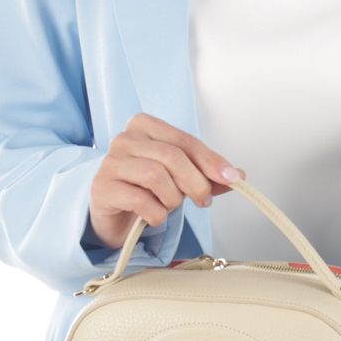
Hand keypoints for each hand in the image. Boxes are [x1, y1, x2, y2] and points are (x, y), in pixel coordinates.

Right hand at [88, 113, 242, 249]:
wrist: (111, 211)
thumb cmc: (144, 188)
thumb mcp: (178, 177)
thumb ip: (206, 174)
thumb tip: (237, 176)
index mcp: (144, 126)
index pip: (184, 140)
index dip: (210, 160)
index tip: (230, 178)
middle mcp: (124, 139)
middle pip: (172, 157)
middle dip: (196, 183)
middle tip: (203, 200)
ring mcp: (110, 162)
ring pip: (156, 177)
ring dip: (173, 199)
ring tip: (169, 206)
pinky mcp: (102, 188)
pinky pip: (141, 201)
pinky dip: (156, 213)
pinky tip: (153, 215)